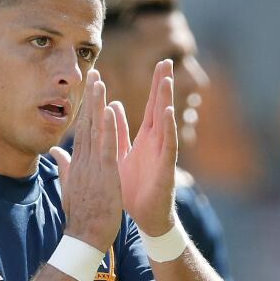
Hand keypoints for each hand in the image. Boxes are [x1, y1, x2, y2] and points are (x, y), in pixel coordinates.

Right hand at [49, 69, 123, 251]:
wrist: (84, 237)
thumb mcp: (70, 187)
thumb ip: (64, 167)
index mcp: (78, 163)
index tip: (89, 89)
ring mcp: (93, 166)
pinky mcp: (104, 174)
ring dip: (97, 105)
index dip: (86, 108)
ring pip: (95, 130)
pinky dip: (108, 128)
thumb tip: (55, 151)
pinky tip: (109, 110)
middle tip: (94, 73)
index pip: (83, 131)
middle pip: (87, 124)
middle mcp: (83, 161)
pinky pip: (106, 147)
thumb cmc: (81, 216)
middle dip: (90, 98)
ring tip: (99, 81)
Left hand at [117, 60, 178, 235]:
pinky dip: (168, 128)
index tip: (157, 64)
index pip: (147, 107)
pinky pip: (168, 144)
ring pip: (165, 122)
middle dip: (162, 85)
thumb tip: (111, 108)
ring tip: (167, 79)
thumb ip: (116, 133)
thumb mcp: (118, 157)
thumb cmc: (133, 190)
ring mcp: (162, 153)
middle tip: (165, 61)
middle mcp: (155, 142)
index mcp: (144, 139)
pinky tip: (166, 112)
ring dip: (166, 101)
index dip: (153, 86)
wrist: (143, 219)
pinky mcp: (166, 167)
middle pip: (159, 108)